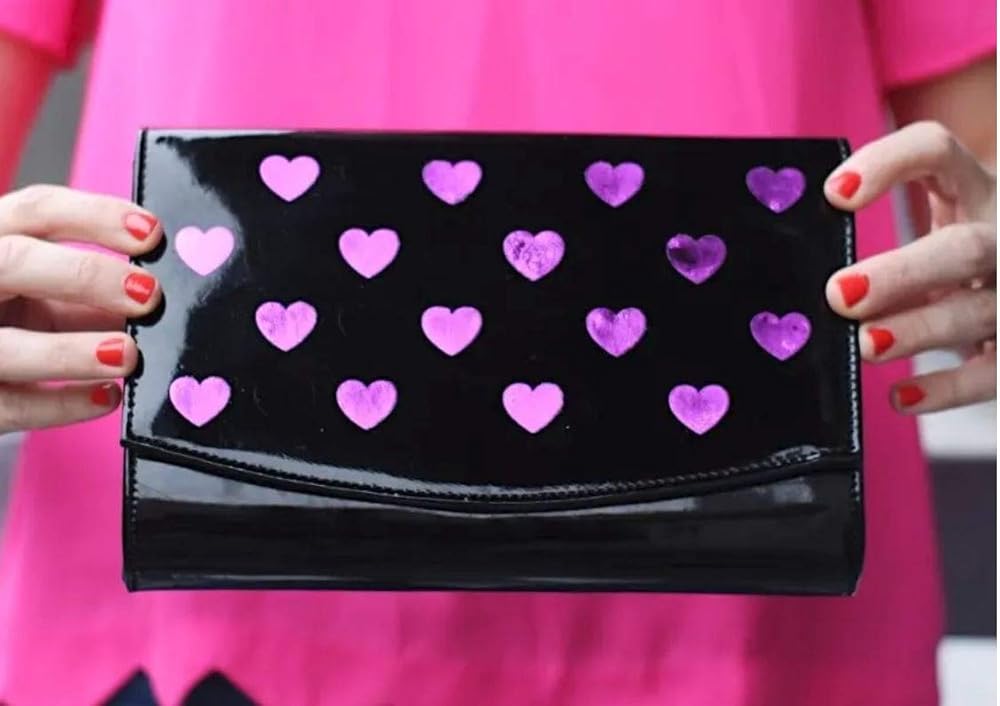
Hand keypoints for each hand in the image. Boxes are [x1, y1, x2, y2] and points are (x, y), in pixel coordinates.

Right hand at [0, 185, 161, 430]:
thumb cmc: (16, 321)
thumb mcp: (43, 293)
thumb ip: (91, 290)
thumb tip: (160, 297)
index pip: (36, 210)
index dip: (95, 216)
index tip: (152, 234)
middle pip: (13, 262)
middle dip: (85, 275)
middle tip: (149, 295)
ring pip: (6, 347)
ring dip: (70, 352)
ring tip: (128, 356)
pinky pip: (12, 406)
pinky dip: (62, 404)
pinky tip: (107, 397)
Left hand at [825, 121, 995, 413]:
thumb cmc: (952, 254)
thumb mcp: (933, 223)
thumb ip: (868, 233)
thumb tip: (781, 265)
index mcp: (974, 188)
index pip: (937, 150)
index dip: (889, 163)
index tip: (834, 194)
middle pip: (966, 248)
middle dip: (904, 273)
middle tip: (840, 294)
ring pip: (980, 310)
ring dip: (919, 330)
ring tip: (865, 344)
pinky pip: (994, 371)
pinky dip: (950, 388)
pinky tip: (902, 397)